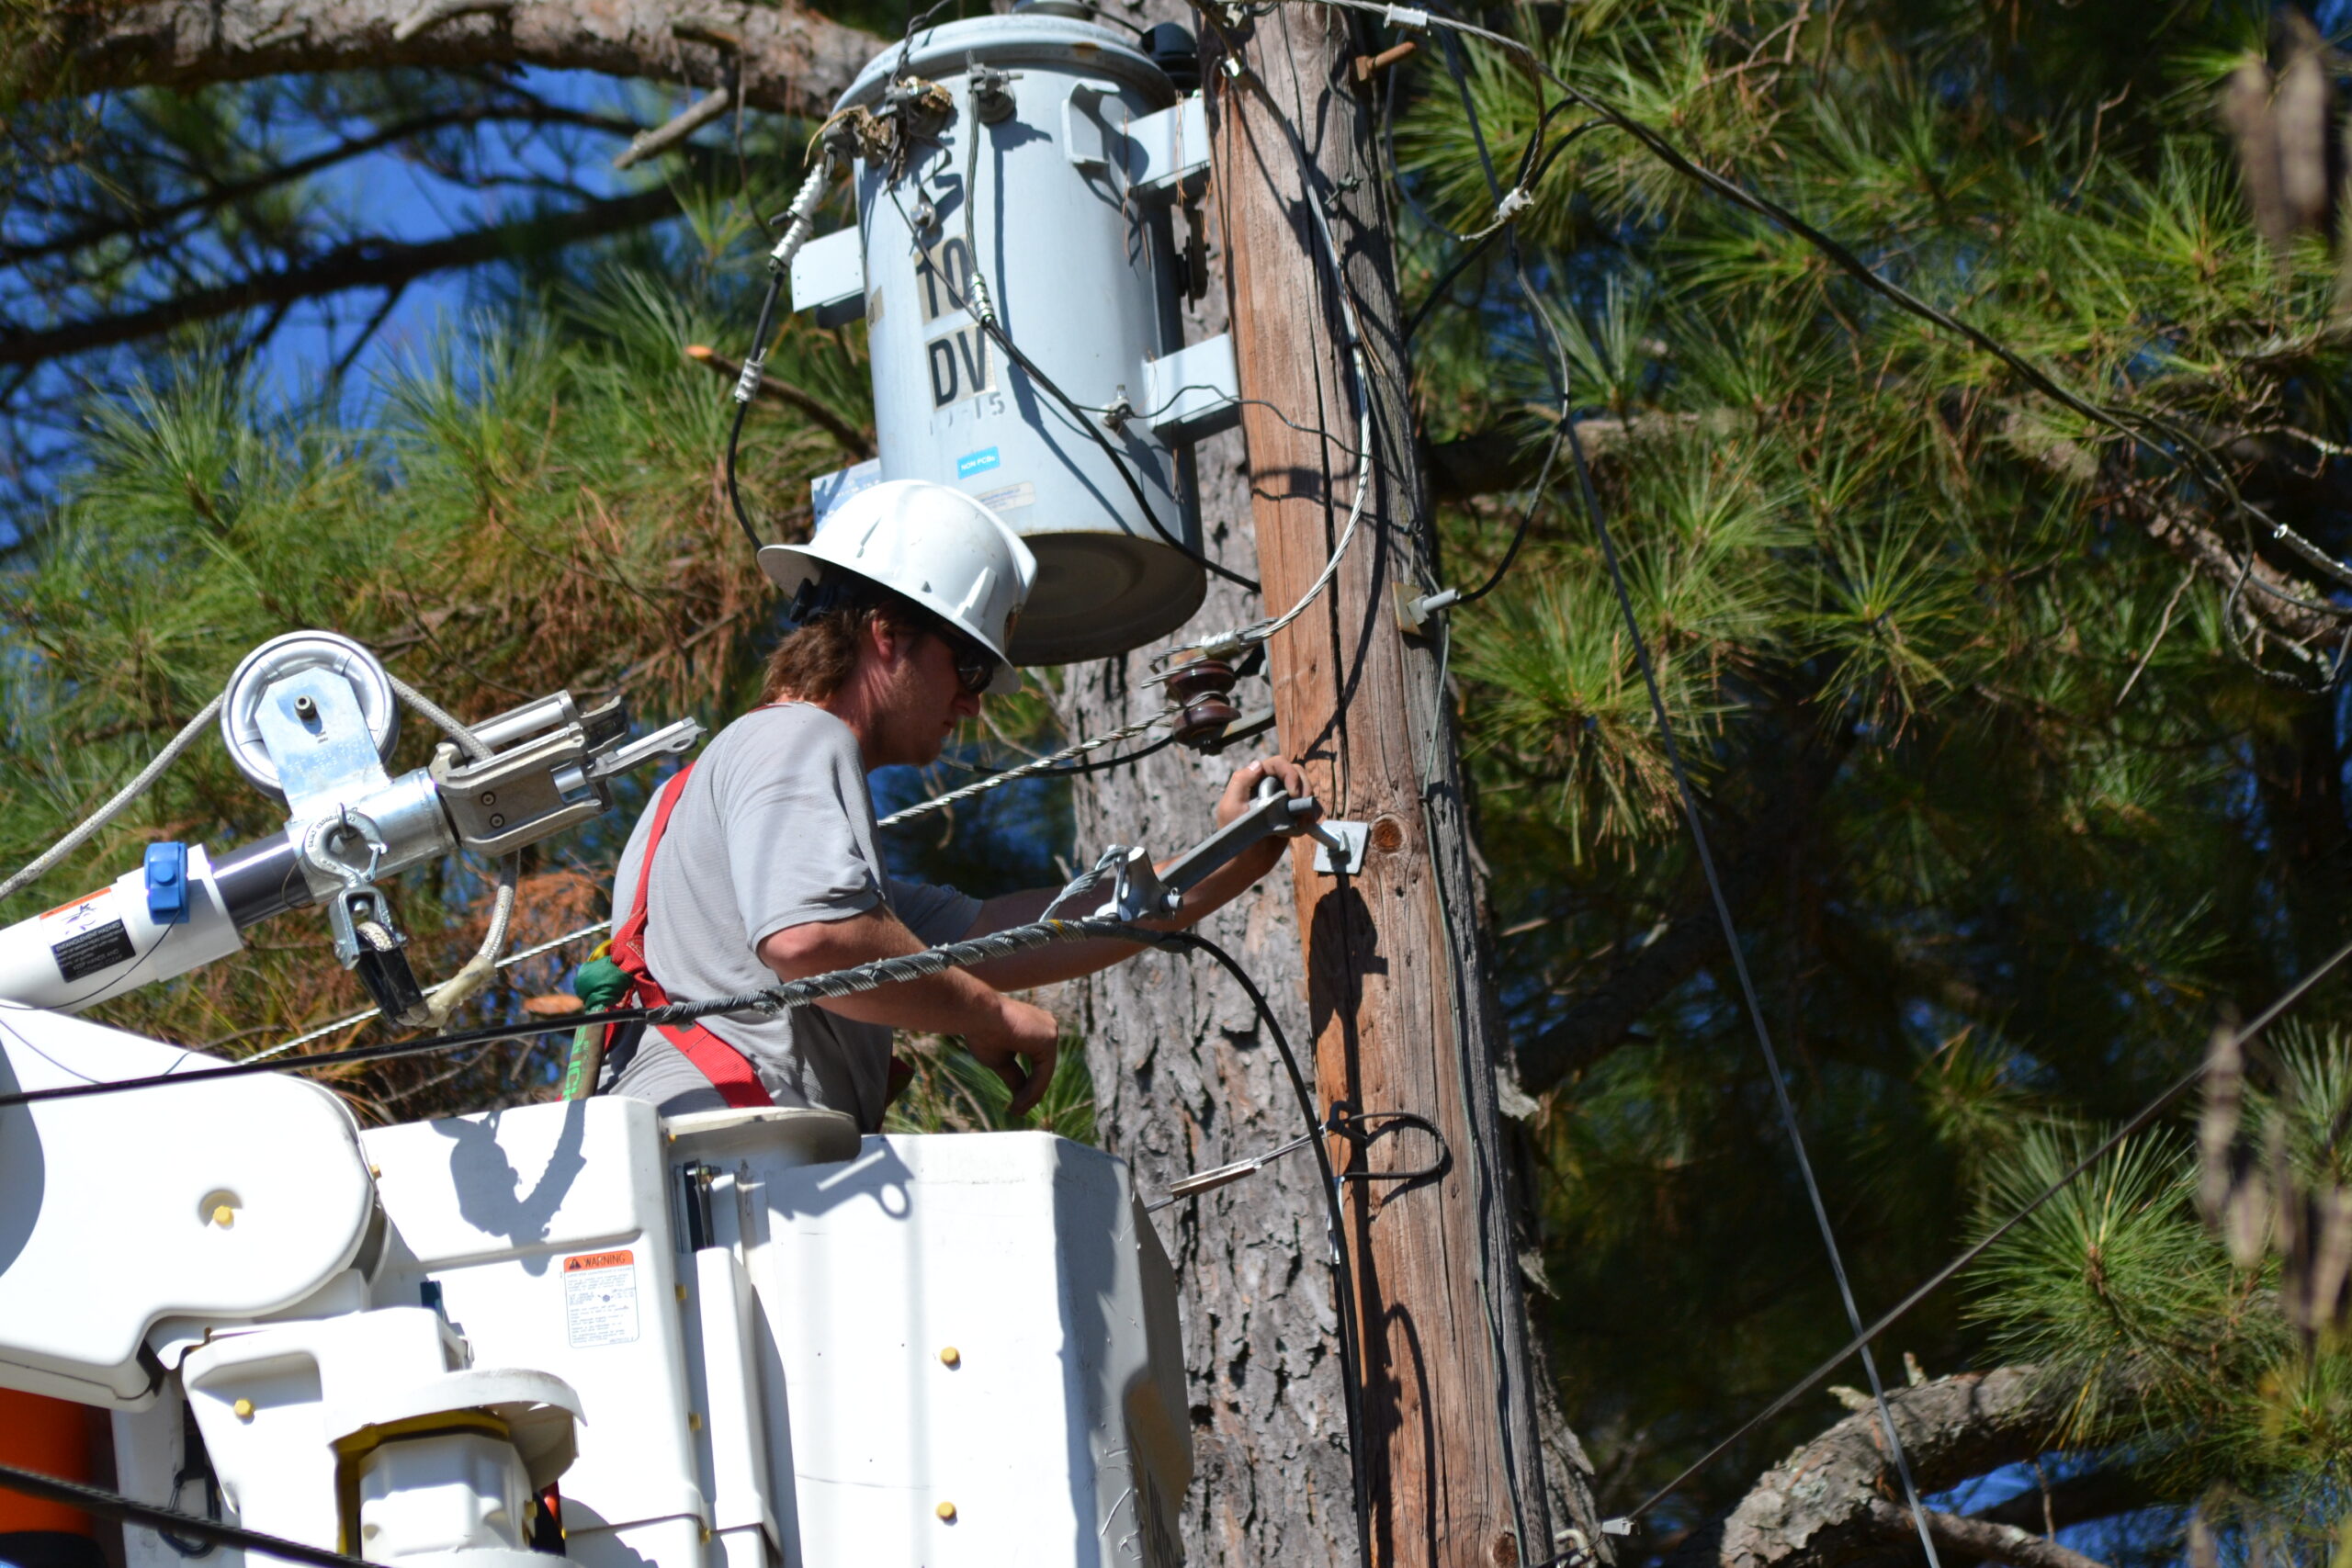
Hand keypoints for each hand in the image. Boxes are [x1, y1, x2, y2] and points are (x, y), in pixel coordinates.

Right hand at [965, 995, 1060, 1117]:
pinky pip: (1043, 1072)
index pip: (1038, 1063)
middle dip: (1032, 1094)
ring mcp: (1050, 1031)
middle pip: (1043, 1068)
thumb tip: (1022, 1097)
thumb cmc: (982, 1032)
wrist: (976, 1015)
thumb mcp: (1001, 1060)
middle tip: (1018, 1112)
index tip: (1016, 1105)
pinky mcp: (1049, 1039)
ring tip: (1017, 1111)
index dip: (1028, 1086)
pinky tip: (1019, 1103)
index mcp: (1036, 1029)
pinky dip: (1033, 1090)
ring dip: (1032, 1095)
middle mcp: (1047, 1027)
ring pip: (1044, 1073)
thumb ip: (1015, 1076)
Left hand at [1215, 755, 1318, 829]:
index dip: (1290, 773)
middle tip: (1303, 803)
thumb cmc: (1234, 835)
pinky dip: (1310, 815)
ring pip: (1304, 789)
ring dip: (1308, 802)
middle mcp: (1269, 786)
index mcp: (1254, 780)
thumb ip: (1241, 782)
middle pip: (1295, 772)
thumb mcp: (1231, 807)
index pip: (1277, 764)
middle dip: (1304, 785)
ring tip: (1305, 820)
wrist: (1246, 861)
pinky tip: (1304, 826)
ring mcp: (1281, 800)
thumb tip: (1259, 764)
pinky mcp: (1290, 815)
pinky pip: (1307, 808)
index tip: (1294, 793)